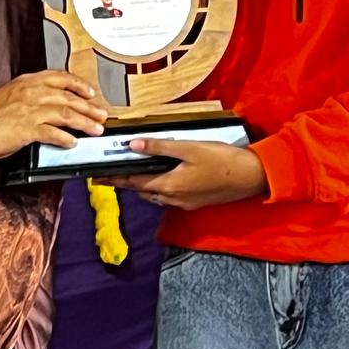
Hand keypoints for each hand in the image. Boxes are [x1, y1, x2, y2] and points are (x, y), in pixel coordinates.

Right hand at [0, 71, 106, 159]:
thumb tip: (52, 102)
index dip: (79, 85)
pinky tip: (72, 143)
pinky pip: (53, 133)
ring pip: (66, 114)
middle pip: (69, 98)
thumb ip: (32, 94)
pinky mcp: (27, 128)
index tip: (90, 92)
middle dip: (89, 107)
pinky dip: (65, 138)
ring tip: (95, 129)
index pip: (61, 78)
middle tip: (101, 114)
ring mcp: (30, 110)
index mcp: (28, 81)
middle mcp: (32, 93)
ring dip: (84, 122)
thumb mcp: (11, 94)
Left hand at [97, 139, 266, 209]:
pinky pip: (169, 197)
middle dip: (125, 182)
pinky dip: (159, 188)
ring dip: (142, 185)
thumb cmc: (222, 161)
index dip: (113, 178)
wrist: (251, 178)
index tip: (96, 178)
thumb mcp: (188, 148)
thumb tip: (132, 145)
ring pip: (155, 195)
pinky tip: (163, 178)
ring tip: (133, 174)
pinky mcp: (195, 202)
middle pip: (141, 190)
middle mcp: (173, 198)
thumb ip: (159, 148)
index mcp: (168, 185)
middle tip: (112, 173)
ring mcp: (185, 203)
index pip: (132, 182)